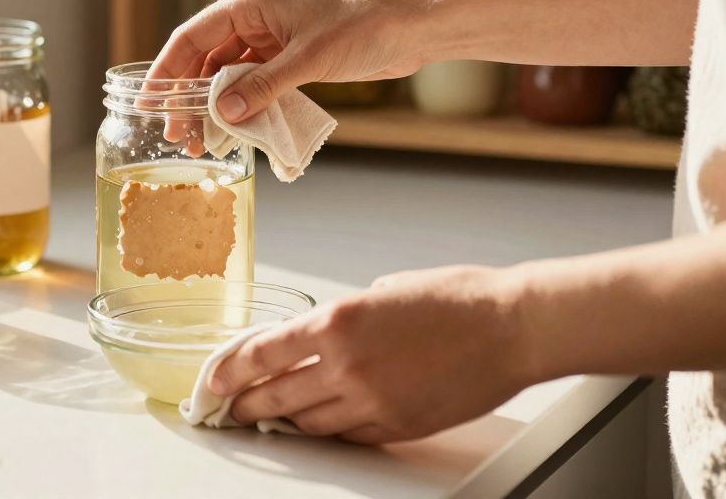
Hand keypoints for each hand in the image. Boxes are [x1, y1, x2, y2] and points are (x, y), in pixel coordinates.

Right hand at [148, 0, 430, 123]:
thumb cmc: (364, 28)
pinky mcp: (288, 57)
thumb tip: (224, 115)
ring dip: (212, 105)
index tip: (147, 101)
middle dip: (186, 95)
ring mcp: (271, 38)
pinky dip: (239, 105)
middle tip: (175, 133)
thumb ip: (264, 86)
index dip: (165, 69)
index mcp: (251, 2)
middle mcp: (254, 17)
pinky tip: (231, 130)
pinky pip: (250, 82)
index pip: (192, 36)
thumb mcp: (309, 59)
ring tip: (200, 141)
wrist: (410, 29)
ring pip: (225, 74)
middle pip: (204, 57)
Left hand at [214, 265, 533, 443]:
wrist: (511, 327)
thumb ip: (348, 315)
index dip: (230, 370)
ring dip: (284, 421)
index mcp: (337, 322)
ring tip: (269, 418)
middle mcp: (346, 364)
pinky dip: (328, 429)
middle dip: (247, 404)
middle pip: (276, 395)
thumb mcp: (385, 291)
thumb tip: (326, 333)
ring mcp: (371, 400)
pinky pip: (347, 434)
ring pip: (308, 422)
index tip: (214, 379)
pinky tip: (318, 424)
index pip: (261, 353)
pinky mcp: (397, 425)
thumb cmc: (456, 298)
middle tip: (231, 407)